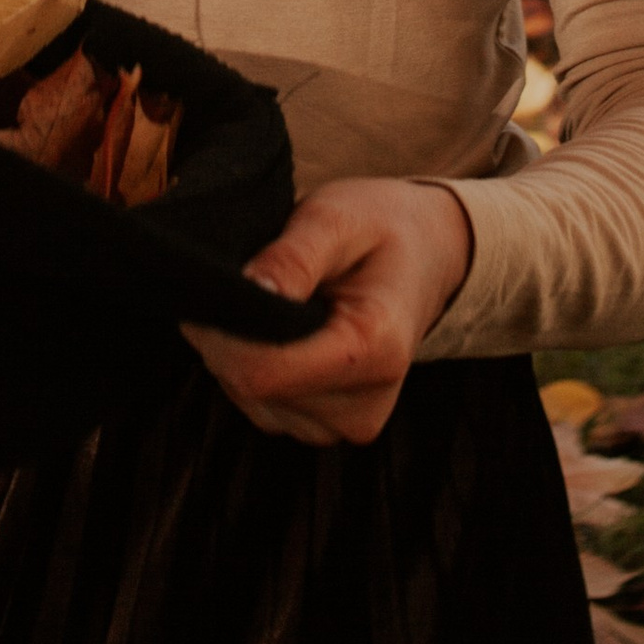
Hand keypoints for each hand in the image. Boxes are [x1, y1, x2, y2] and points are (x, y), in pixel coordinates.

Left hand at [183, 177, 471, 445]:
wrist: (426, 256)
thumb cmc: (379, 229)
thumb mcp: (337, 216)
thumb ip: (293, 256)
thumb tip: (246, 288)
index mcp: (374, 350)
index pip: (264, 372)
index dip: (223, 331)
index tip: (217, 283)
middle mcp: (363, 404)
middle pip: (251, 385)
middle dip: (227, 332)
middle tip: (247, 276)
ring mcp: (345, 424)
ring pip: (247, 395)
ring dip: (237, 346)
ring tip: (271, 296)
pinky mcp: (326, 426)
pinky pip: (259, 402)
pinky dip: (251, 362)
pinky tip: (274, 327)